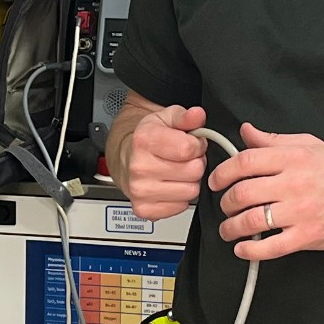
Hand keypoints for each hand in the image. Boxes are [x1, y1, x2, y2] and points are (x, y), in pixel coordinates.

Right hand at [121, 103, 207, 219]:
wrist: (126, 157)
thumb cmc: (148, 139)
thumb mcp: (166, 118)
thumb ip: (185, 116)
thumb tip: (197, 115)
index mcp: (144, 140)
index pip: (189, 148)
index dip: (197, 145)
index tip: (190, 144)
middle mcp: (139, 167)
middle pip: (193, 171)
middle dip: (194, 163)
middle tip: (183, 159)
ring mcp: (140, 190)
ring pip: (191, 191)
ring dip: (189, 182)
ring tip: (177, 172)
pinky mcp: (144, 209)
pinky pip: (181, 207)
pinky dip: (180, 198)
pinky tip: (170, 186)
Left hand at [209, 123, 323, 260]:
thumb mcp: (310, 146)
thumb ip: (274, 140)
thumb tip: (246, 131)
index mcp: (294, 158)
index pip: (245, 162)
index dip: (223, 172)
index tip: (216, 181)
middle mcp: (296, 183)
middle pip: (243, 192)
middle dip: (225, 202)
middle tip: (224, 206)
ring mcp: (301, 211)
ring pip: (252, 220)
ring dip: (231, 227)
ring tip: (228, 229)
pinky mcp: (307, 236)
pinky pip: (271, 247)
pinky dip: (250, 250)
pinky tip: (242, 248)